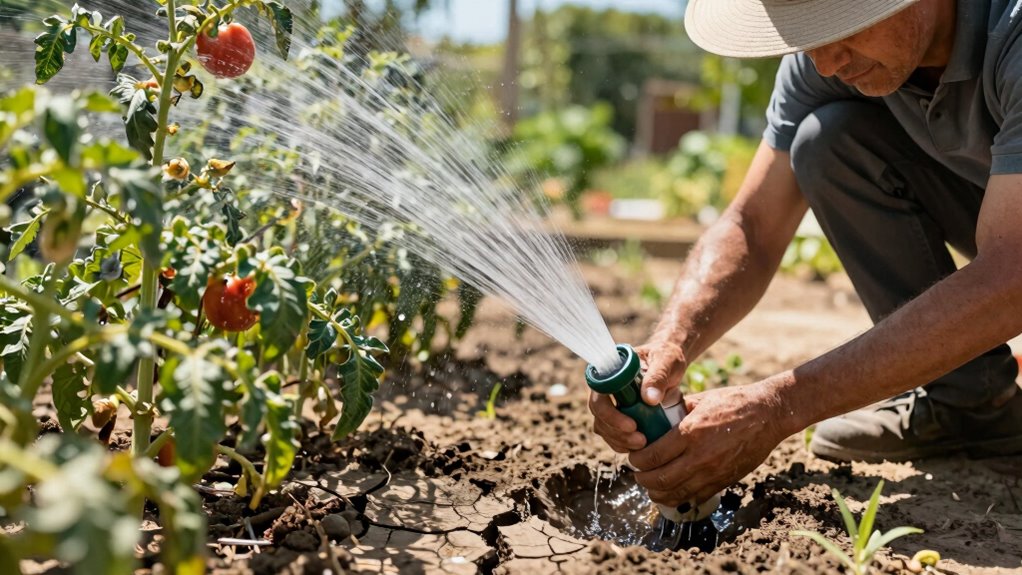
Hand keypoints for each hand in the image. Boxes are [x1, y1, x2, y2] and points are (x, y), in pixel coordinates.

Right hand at [587, 338, 687, 452]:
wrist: (670, 363)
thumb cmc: (667, 358)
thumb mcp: (667, 362)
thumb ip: (658, 376)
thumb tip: (650, 399)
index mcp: (611, 371)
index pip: (598, 395)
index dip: (609, 414)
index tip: (632, 425)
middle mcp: (606, 388)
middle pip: (599, 415)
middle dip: (616, 433)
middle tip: (640, 441)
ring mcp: (611, 402)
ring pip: (603, 427)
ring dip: (619, 441)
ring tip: (643, 445)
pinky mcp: (619, 415)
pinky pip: (613, 434)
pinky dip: (623, 444)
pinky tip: (640, 447)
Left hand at [628, 380, 788, 506]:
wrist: (769, 415)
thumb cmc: (734, 402)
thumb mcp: (700, 400)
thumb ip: (676, 411)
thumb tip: (654, 414)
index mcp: (690, 434)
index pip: (653, 456)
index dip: (637, 460)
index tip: (633, 457)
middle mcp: (699, 457)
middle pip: (660, 480)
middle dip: (642, 479)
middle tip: (637, 474)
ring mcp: (713, 472)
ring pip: (676, 494)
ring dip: (657, 493)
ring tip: (651, 487)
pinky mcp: (724, 481)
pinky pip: (696, 497)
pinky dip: (680, 498)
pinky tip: (673, 491)